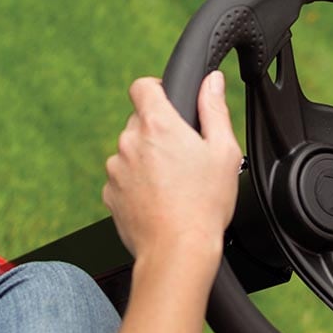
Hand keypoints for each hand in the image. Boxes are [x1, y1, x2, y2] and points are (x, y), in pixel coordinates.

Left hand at [102, 71, 241, 264]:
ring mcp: (116, 169)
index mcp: (157, 125)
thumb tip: (212, 82)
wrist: (177, 250)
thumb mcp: (223, 151)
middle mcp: (129, 142)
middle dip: (158, 133)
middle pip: (139, 122)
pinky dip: (136, 184)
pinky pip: (122, 179)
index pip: (142, 86)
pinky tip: (158, 200)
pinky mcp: (109, 194)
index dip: (156, 89)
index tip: (168, 102)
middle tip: (183, 156)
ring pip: (130, 152)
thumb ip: (215, 109)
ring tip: (172, 185)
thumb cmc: (204, 205)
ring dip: (146, 160)